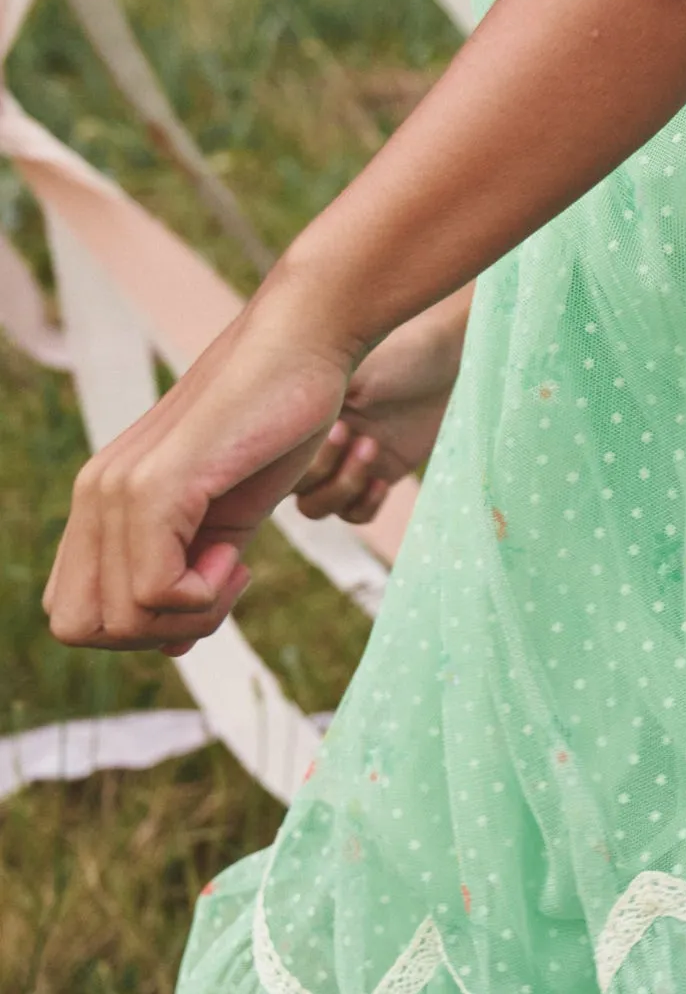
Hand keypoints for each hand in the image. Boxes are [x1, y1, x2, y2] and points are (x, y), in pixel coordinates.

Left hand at [44, 293, 358, 654]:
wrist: (305, 346)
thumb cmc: (277, 421)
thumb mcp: (228, 516)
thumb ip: (192, 573)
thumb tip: (170, 648)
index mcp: (102, 500)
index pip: (72, 611)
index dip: (136, 626)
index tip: (203, 585)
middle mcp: (94, 495)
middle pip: (80, 628)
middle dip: (154, 633)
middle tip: (217, 586)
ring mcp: (118, 490)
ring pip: (117, 619)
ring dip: (188, 616)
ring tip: (232, 564)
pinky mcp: (158, 486)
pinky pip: (154, 590)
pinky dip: (203, 595)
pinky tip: (237, 553)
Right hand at [293, 294, 468, 523]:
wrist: (448, 361)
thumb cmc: (397, 355)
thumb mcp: (350, 370)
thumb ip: (308, 402)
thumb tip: (272, 417)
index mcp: (295, 414)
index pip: (266, 459)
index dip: (287, 459)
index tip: (325, 425)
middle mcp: (312, 442)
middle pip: (286, 489)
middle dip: (319, 469)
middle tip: (350, 431)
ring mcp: (343, 463)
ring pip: (315, 507)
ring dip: (342, 486)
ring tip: (371, 445)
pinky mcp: (377, 476)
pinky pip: (353, 514)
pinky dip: (363, 505)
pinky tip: (383, 481)